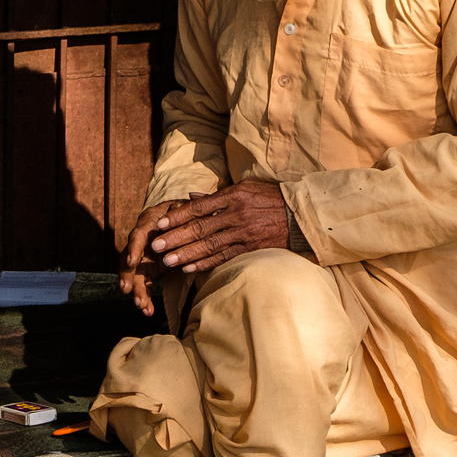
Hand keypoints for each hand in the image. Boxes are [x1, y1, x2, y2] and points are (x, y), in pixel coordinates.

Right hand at [118, 201, 179, 316]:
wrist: (187, 220)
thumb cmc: (186, 212)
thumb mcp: (186, 208)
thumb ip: (183, 212)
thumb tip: (177, 210)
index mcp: (148, 223)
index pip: (137, 236)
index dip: (133, 248)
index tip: (131, 261)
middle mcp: (141, 241)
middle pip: (129, 259)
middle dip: (128, 276)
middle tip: (127, 290)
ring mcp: (143, 257)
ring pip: (134, 275)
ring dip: (137, 291)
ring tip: (142, 306)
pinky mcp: (148, 269)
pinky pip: (144, 284)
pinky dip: (145, 297)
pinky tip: (148, 311)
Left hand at [145, 181, 295, 278]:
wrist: (299, 215)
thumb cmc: (269, 199)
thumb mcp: (245, 188)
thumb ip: (217, 196)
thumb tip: (191, 198)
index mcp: (233, 196)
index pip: (199, 207)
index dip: (178, 216)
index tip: (161, 224)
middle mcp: (236, 215)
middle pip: (201, 228)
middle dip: (176, 238)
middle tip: (157, 246)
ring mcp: (244, 234)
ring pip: (210, 246)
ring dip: (187, 254)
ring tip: (167, 261)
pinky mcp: (251, 249)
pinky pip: (224, 258)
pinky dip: (206, 264)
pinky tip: (189, 268)